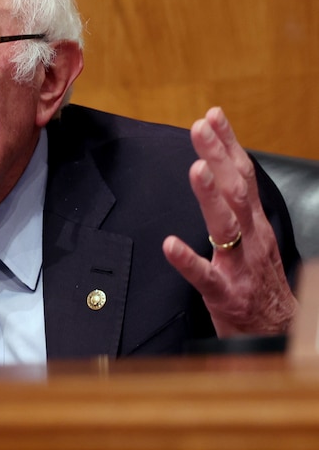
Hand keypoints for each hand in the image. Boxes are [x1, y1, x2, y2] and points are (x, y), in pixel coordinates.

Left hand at [162, 107, 296, 335]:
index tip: (213, 116)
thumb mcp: (253, 240)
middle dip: (218, 156)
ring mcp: (240, 267)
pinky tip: (170, 245)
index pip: (244, 176)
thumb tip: (220, 172)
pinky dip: (188, 260)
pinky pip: (205, 276)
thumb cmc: (258, 284)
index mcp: (255, 224)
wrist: (277, 333)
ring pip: (226, 227)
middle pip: (237, 191)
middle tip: (200, 126)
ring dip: (210, 196)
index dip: (229, 145)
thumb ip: (237, 210)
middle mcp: (252, 239)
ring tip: (196, 170)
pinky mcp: (226, 295)